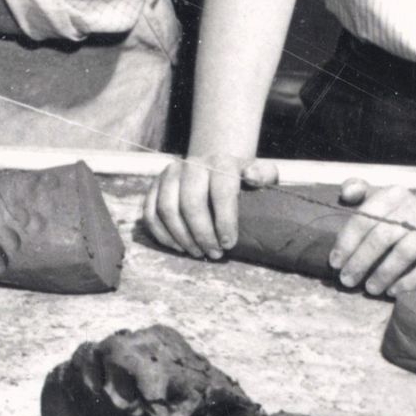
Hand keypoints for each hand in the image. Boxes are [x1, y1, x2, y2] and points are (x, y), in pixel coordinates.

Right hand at [145, 153, 277, 259]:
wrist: (216, 169)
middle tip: (213, 254)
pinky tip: (177, 247)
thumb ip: (265, 175)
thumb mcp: (263, 175)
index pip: (220, 191)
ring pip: (167, 208)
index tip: (228, 244)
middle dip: (202, 234)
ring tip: (197, 253)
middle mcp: (192, 164)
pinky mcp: (154, 185)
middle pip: (190, 202)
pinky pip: (149, 212)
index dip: (224, 220)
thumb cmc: (242, 180)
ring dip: (181, 237)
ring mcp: (170, 174)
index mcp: (220, 162)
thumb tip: (251, 177)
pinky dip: (161, 234)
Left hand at [328, 182, 415, 295]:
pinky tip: (394, 291)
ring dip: (383, 274)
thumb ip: (360, 192)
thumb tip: (345, 193)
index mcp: (395, 195)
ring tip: (370, 289)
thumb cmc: (405, 218)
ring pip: (404, 252)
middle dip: (361, 261)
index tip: (335, 263)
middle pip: (382, 236)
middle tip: (347, 280)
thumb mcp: (384, 200)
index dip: (347, 242)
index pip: (365, 218)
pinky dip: (409, 282)